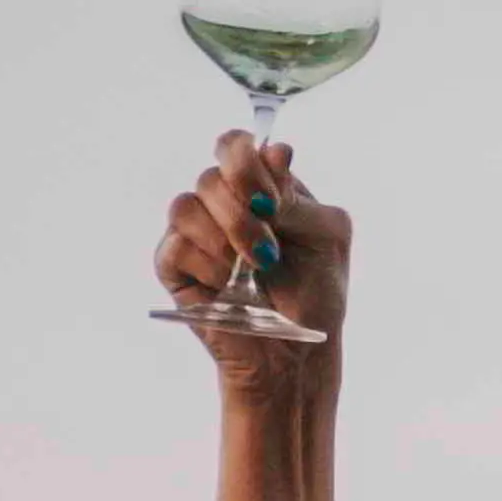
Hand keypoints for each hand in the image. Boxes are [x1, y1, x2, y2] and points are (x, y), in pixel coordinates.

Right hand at [154, 132, 350, 390]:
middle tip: (268, 251)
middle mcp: (224, 204)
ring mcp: (197, 234)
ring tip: (253, 272)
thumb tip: (274, 151)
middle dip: (241, 212)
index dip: (246, 163)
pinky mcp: (175, 266)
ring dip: (226, 239)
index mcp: (261, 187)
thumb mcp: (327, 238)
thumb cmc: (315, 295)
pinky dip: (207, 266)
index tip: (271, 202)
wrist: (295, 354)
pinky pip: (175, 246)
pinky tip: (228, 287)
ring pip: (186, 205)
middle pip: (211, 174)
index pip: (235, 146)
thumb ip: (299, 196)